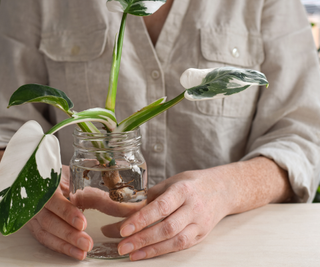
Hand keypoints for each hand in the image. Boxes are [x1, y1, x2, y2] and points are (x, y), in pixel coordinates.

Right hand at [27, 165, 145, 259]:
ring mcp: (34, 214)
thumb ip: (101, 194)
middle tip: (87, 243)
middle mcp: (38, 200)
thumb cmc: (68, 177)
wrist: (47, 177)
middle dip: (69, 233)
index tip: (82, 223)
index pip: (54, 199)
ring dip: (66, 244)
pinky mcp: (36, 225)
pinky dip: (61, 247)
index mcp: (48, 183)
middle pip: (50, 220)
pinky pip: (46, 239)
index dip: (67, 212)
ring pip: (47, 232)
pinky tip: (76, 253)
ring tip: (83, 251)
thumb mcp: (82, 180)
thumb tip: (131, 206)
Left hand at [110, 169, 232, 260]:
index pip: (161, 206)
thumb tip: (126, 210)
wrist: (221, 190)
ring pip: (175, 241)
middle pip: (167, 227)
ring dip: (150, 249)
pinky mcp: (201, 235)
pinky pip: (181, 246)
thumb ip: (151, 196)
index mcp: (183, 190)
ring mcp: (199, 223)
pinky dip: (161, 251)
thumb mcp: (171, 182)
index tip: (122, 229)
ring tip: (129, 253)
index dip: (141, 219)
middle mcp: (193, 207)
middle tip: (121, 246)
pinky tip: (145, 253)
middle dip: (142, 238)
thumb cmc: (192, 184)